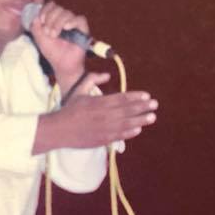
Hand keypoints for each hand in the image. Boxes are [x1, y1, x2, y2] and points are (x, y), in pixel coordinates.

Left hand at [29, 0, 88, 82]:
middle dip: (50, 19)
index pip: (51, 6)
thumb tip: (36, 16)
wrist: (62, 65)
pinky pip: (80, 19)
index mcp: (55, 19)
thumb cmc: (53, 52)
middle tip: (48, 32)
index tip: (41, 20)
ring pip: (67, 13)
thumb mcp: (39, 39)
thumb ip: (35, 26)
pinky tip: (66, 28)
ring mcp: (74, 24)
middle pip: (58, 8)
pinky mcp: (83, 29)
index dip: (45, 10)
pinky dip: (72, 22)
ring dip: (58, 23)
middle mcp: (65, 19)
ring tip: (55, 35)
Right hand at [33, 72, 157, 153]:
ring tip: (152, 117)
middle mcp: (104, 115)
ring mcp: (104, 128)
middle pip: (127, 110)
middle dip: (142, 107)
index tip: (147, 95)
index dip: (136, 97)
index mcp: (99, 102)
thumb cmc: (69, 110)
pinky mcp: (102, 139)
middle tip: (155, 105)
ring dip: (141, 120)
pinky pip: (119, 135)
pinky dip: (129, 132)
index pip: (122, 98)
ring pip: (126, 123)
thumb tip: (106, 74)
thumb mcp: (79, 91)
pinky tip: (138, 129)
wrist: (59, 130)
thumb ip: (92, 80)